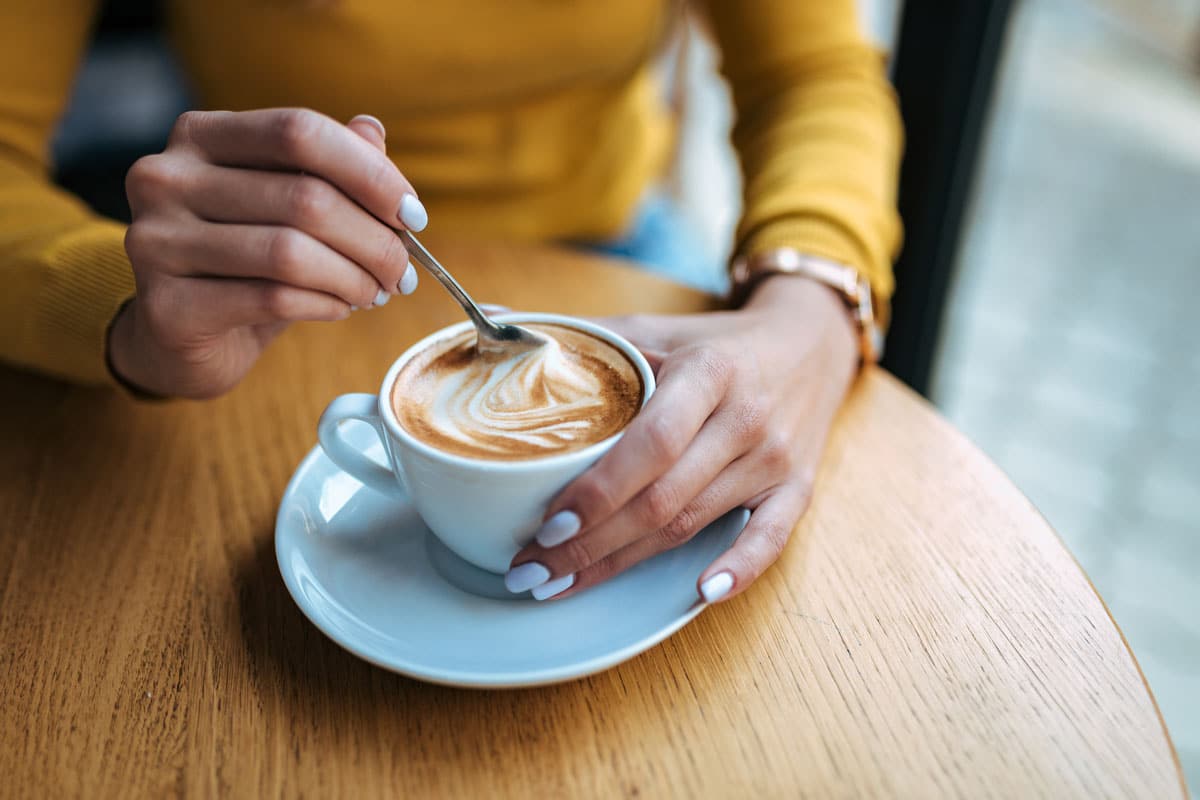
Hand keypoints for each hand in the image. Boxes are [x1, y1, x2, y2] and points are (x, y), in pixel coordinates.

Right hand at [108, 109, 425, 397]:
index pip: (299, 132)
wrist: (179, 336)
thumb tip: (372, 132)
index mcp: (201, 136)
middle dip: (374, 240)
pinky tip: (341, 308)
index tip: (412, 215)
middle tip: (402, 272)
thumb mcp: (288, 205)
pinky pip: (272, 299)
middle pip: (305, 197)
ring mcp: (156, 241)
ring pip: (291, 252)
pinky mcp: (166, 306)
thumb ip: (326, 165)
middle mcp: (166, 178)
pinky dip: (325, 305)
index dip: (370, 173)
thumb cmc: (244, 261)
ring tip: (376, 293)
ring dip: (354, 277)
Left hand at [505, 275, 859, 601]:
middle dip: (591, 545)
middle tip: (533, 571)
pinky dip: (738, 569)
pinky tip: (699, 593)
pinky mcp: (797, 488)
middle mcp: (746, 418)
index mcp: (708, 373)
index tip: (546, 526)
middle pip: (664, 499)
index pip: (650, 444)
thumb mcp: (654, 329)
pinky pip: (770, 538)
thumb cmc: (716, 343)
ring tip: (564, 584)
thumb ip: (581, 335)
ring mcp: (775, 459)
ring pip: (694, 525)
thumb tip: (487, 319)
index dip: (598, 491)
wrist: (809, 344)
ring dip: (625, 564)